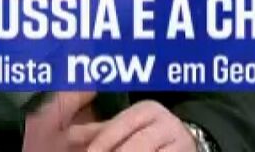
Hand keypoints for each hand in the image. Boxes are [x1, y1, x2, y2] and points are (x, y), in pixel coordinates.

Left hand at [67, 100, 196, 151]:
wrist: (184, 143)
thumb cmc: (146, 135)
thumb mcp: (125, 127)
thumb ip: (98, 132)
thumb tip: (69, 135)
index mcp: (147, 110)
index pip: (119, 126)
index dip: (103, 143)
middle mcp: (167, 123)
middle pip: (137, 145)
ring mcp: (182, 143)